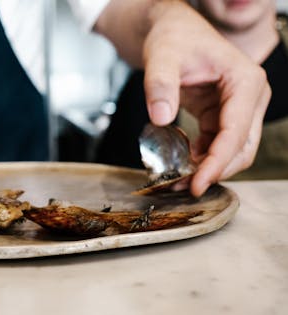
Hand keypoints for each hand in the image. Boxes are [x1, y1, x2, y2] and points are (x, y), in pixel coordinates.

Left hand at [142, 1, 270, 196]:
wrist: (171, 32)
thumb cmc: (173, 38)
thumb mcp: (162, 57)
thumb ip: (160, 85)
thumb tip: (161, 118)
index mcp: (245, 81)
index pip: (236, 132)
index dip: (217, 162)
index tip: (196, 183)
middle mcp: (249, 97)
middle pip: (241, 148)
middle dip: (214, 171)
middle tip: (182, 188)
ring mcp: (238, 108)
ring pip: (231, 151)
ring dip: (207, 169)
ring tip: (176, 182)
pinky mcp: (222, 116)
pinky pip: (216, 146)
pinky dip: (200, 160)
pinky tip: (180, 166)